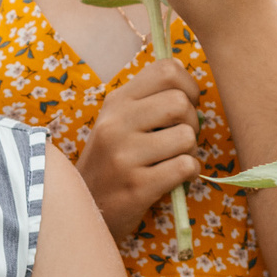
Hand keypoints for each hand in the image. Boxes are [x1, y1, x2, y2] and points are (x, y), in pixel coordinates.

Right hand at [76, 59, 200, 240]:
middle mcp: (116, 123)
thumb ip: (146, 99)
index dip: (188, 86)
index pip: (166, 70)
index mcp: (116, 101)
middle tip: (179, 138)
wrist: (85, 207)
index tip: (185, 105)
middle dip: (192, 122)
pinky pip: (185, 166)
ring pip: (187, 136)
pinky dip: (189, 173)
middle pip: (181, 103)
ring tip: (171, 160)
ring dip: (189, 151)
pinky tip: (173, 178)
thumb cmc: (111, 161)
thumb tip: (186, 77)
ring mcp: (124, 155)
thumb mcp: (117, 121)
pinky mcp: (137, 186)